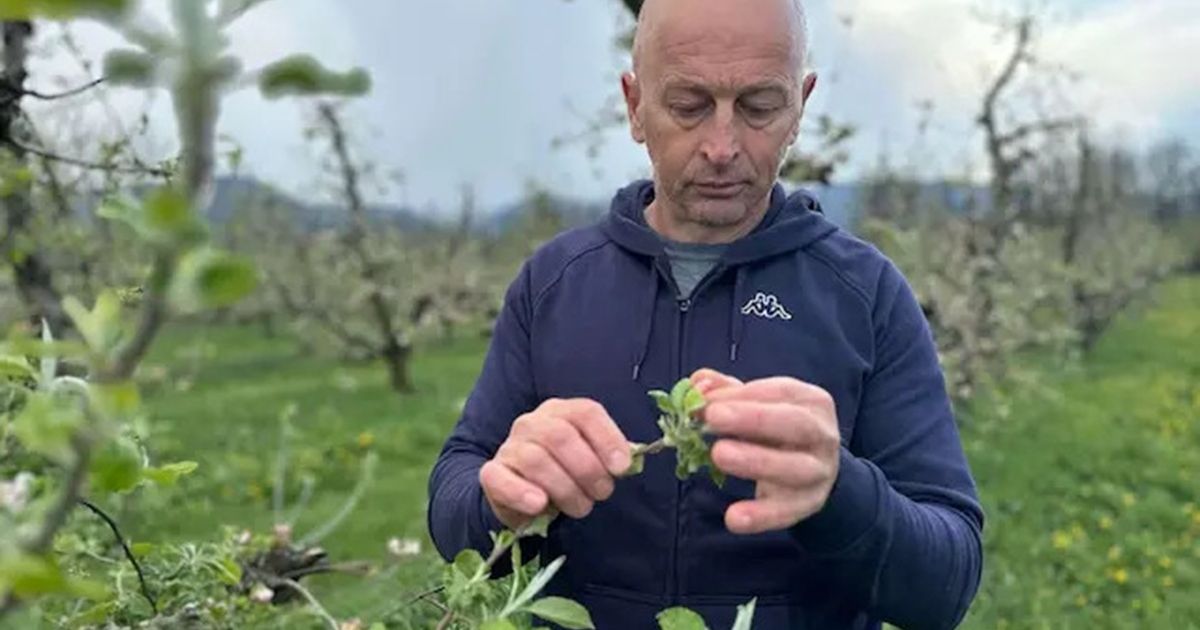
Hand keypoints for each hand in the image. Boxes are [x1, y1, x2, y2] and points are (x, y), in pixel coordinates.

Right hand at [479, 398, 631, 529]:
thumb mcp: (590, 460)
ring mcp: (510, 447)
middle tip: (601, 493)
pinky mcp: (492, 474)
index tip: (621, 468)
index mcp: (561, 412)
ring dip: (565, 489)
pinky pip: (501, 479)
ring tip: (580, 507)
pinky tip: (539, 504)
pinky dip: (521, 492)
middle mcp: (532, 423)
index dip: (607, 439)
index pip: (585, 413)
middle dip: (588, 469)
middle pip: (560, 436)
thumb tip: (625, 462)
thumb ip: (607, 456)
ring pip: (536, 460)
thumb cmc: (566, 474)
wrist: (522, 496)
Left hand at [692, 368, 840, 534]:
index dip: (741, 395)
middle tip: (712, 418)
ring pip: (794, 468)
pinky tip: (733, 518)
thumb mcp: (758, 405)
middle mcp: (822, 435)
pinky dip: (760, 516)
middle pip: (795, 424)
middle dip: (753, 419)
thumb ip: (726, 392)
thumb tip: (697, 383)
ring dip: (756, 462)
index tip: (705, 401)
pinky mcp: (809, 505)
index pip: (780, 392)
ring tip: (718, 455)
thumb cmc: (778, 429)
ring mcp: (819, 472)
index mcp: (811, 401)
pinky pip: (785, 512)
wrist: (815, 470)